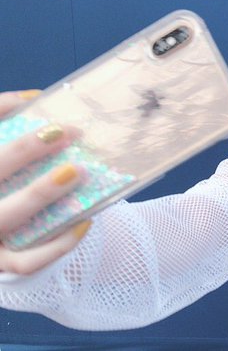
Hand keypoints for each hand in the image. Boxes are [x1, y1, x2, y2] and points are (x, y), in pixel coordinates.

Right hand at [0, 91, 89, 274]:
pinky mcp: (0, 264)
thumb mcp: (2, 160)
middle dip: (25, 149)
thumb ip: (2, 122)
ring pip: (7, 216)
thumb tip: (33, 98)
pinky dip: (58, 245)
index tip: (38, 103)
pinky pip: (28, 260)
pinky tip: (83, 223)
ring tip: (75, 171)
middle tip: (66, 131)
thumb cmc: (2, 187)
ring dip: (40, 193)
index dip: (2, 110)